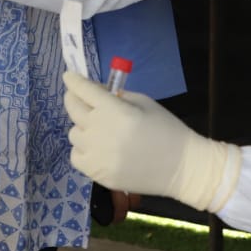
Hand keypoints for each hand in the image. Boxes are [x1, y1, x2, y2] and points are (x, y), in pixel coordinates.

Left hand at [63, 72, 240, 212]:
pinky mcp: (97, 174)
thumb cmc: (166, 130)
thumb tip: (94, 92)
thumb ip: (115, 97)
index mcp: (115, 110)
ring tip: (99, 129)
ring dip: (82, 127)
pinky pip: (76, 156)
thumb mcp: (143, 103)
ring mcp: (97, 155)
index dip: (74, 81)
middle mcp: (101, 131)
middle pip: (73, 109)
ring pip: (74, 133)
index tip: (69, 76)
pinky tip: (97, 148)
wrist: (182, 168)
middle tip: (79, 98)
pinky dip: (83, 149)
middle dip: (74, 99)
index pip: (84, 90)